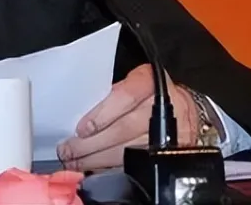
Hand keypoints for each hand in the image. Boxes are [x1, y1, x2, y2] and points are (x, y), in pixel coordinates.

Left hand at [57, 64, 199, 170]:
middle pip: (125, 129)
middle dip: (93, 143)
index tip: (81, 129)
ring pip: (130, 150)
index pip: (125, 97)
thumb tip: (79, 117)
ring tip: (77, 162)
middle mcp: (163, 106)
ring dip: (99, 159)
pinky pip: (138, 163)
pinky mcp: (171, 151)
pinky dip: (114, 168)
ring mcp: (170, 131)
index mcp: (150, 81)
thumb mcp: (132, 81)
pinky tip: (97, 168)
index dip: (102, 115)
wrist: (181, 105)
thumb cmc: (148, 91)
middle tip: (69, 150)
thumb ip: (111, 95)